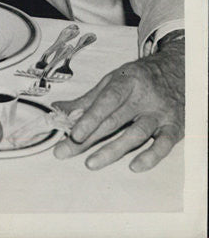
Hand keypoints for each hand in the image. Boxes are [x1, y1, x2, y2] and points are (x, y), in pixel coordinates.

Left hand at [52, 39, 183, 171]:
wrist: (179, 71)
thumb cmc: (139, 78)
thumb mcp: (113, 80)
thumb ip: (87, 98)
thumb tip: (57, 109)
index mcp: (126, 82)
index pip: (106, 101)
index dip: (89, 118)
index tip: (73, 134)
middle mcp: (144, 98)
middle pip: (114, 121)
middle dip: (88, 139)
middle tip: (64, 152)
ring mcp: (161, 114)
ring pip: (136, 134)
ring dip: (113, 150)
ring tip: (91, 163)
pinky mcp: (176, 127)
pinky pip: (164, 145)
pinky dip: (151, 156)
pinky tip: (134, 166)